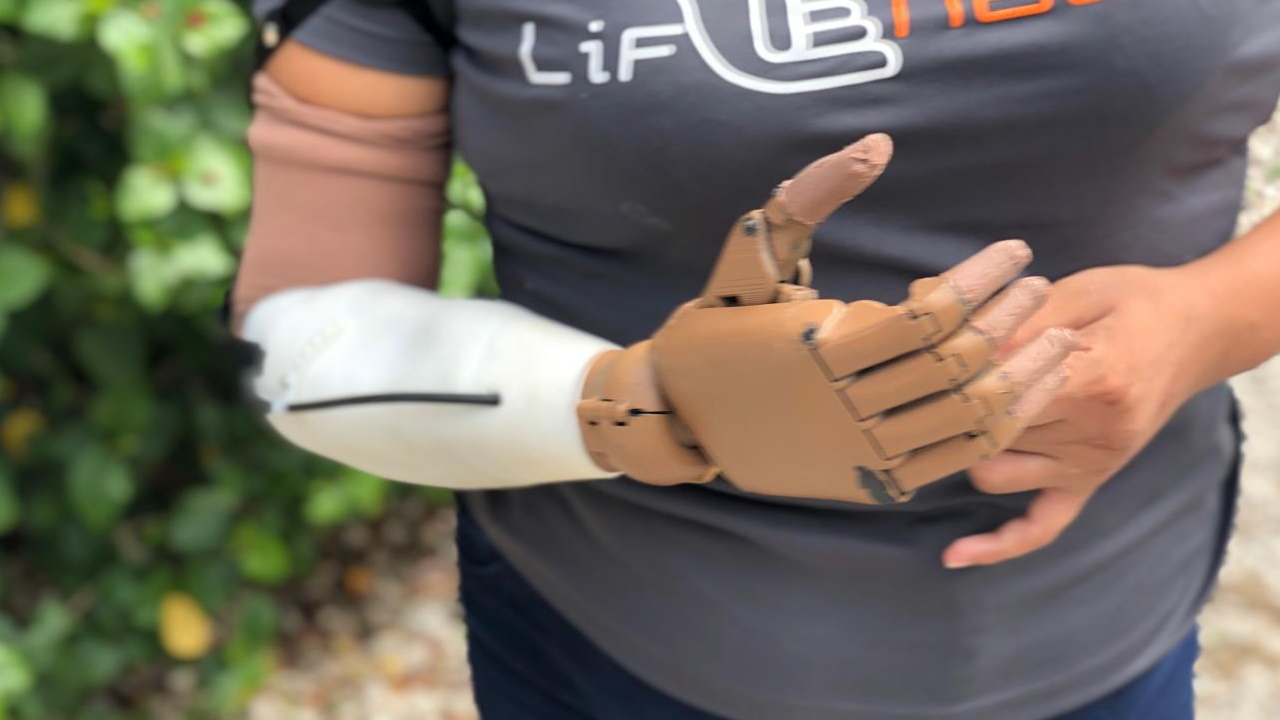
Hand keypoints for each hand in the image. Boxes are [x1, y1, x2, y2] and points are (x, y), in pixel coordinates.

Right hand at [578, 135, 1079, 503]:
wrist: (680, 414)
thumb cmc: (720, 324)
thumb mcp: (752, 253)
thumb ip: (811, 194)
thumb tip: (880, 145)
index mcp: (821, 347)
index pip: (932, 314)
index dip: (985, 279)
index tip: (1016, 251)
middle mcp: (845, 406)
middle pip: (958, 365)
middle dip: (1013, 320)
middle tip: (1039, 286)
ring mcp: (860, 452)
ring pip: (968, 419)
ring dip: (1026, 378)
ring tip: (1059, 339)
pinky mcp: (870, 483)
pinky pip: (955, 460)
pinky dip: (1000, 428)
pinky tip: (1027, 393)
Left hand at [942, 264, 1214, 567]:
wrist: (1198, 330)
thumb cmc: (1132, 302)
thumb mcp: (1077, 292)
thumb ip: (1018, 322)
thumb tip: (950, 335)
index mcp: (1092, 380)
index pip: (1000, 395)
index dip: (953, 383)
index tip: (914, 369)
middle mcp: (1093, 432)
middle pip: (990, 436)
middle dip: (945, 416)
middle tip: (906, 399)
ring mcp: (1092, 464)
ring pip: (997, 475)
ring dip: (963, 452)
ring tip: (935, 426)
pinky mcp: (1090, 481)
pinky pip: (1043, 528)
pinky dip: (999, 545)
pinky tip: (954, 556)